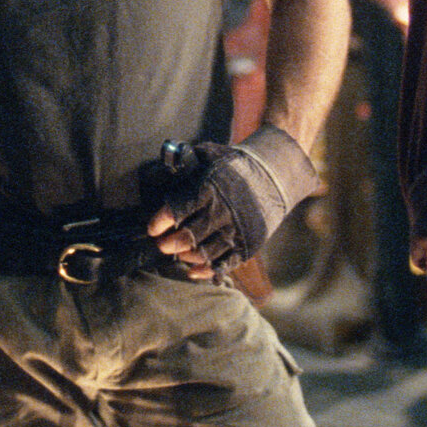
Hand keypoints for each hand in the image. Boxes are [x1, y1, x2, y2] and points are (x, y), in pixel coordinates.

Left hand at [147, 125, 320, 279]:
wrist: (274, 175)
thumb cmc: (234, 166)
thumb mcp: (209, 155)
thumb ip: (184, 162)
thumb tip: (156, 169)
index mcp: (209, 189)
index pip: (177, 210)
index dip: (160, 221)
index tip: (152, 228)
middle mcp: (222, 212)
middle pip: (187, 237)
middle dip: (169, 243)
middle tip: (161, 244)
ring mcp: (236, 231)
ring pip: (203, 253)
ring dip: (186, 256)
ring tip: (178, 253)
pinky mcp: (247, 245)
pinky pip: (223, 265)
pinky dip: (205, 271)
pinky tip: (193, 270)